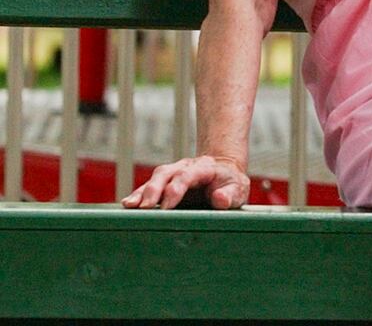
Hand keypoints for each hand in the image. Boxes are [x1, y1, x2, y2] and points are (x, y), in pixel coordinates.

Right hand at [122, 155, 248, 209]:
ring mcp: (173, 173)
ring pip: (155, 178)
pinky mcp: (165, 183)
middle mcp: (185, 167)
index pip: (187, 176)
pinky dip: (138, 195)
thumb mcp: (238, 189)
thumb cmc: (231, 184)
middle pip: (166, 174)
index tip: (167, 206)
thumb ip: (230, 194)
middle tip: (144, 207)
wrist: (224, 173)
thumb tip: (220, 199)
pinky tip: (128, 204)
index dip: (176, 189)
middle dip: (154, 190)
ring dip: (142, 192)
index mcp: (204, 168)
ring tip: (130, 205)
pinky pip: (149, 187)